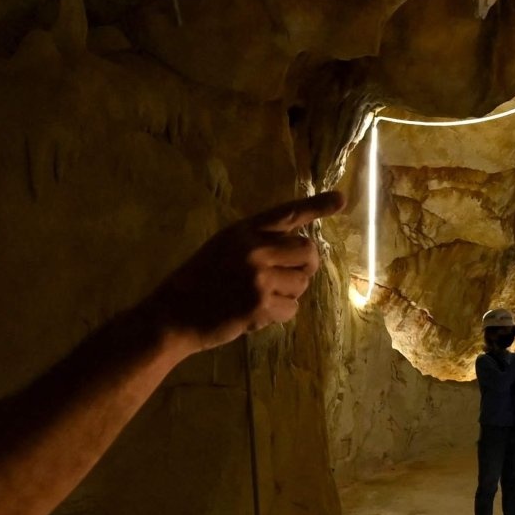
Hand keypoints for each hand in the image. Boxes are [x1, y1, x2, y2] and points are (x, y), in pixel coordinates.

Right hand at [144, 192, 338, 353]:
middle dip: (306, 267)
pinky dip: (279, 315)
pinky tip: (255, 315)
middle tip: (291, 277)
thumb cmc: (197, 282)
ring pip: (302, 283)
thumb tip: (298, 249)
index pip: (287, 213)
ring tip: (261, 298)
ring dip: (289, 294)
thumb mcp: (222, 247)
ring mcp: (258, 276)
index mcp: (243, 230)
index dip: (317, 206)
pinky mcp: (260, 304)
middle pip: (307, 251)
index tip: (342, 200)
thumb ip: (256, 243)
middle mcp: (254, 248)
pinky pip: (292, 309)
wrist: (172, 314)